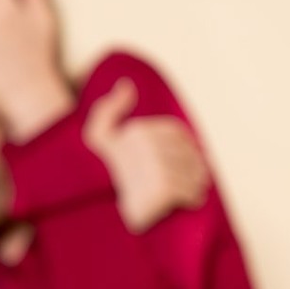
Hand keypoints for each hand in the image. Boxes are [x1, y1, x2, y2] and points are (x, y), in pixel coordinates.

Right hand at [82, 79, 210, 233]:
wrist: (91, 204)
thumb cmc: (96, 167)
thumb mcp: (97, 132)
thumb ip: (111, 106)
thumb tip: (127, 84)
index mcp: (142, 131)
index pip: (178, 132)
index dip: (187, 145)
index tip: (189, 158)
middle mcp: (151, 146)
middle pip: (188, 153)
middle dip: (195, 164)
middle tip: (198, 177)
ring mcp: (158, 167)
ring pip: (191, 172)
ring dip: (197, 182)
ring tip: (196, 189)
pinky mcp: (164, 188)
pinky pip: (189, 190)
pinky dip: (193, 197)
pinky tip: (192, 200)